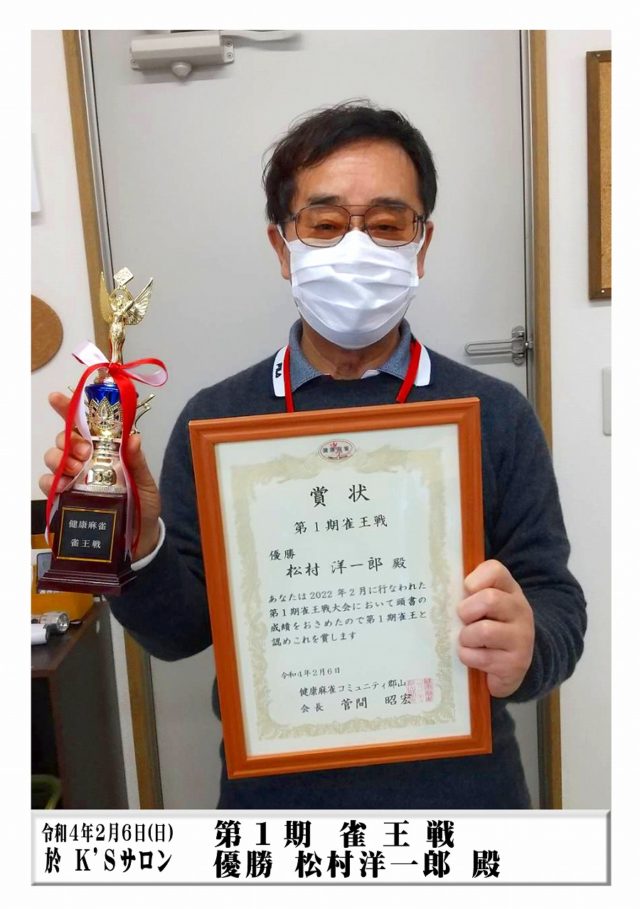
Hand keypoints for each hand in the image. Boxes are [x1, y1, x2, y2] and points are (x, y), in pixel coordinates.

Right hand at [39, 392, 161, 559]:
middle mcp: (87, 461)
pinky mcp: (66, 499)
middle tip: (84, 451)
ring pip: (53, 458)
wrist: (139, 540)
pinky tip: (63, 484)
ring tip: (76, 469)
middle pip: (65, 438)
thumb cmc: (144, 506)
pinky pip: (48, 484)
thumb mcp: (146, 482)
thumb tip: (134, 438)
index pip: (86, 425)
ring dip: (60, 458)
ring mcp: (74, 479)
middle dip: (69, 439)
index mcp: (107, 450)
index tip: (56, 397)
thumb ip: (138, 462)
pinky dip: (51, 481)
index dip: (68, 408)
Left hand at [457, 559, 533, 697]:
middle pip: (489, 599)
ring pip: (484, 631)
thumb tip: (439, 589)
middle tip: (463, 620)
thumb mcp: (482, 604)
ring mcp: (522, 638)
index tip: (466, 591)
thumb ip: (467, 593)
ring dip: (466, 637)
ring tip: (467, 640)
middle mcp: (521, 610)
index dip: (474, 579)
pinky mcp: (516, 663)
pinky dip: (468, 657)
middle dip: (466, 611)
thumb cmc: (489, 625)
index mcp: (510, 590)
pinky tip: (472, 655)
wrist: (513, 662)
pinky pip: (481, 657)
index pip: (495, 570)